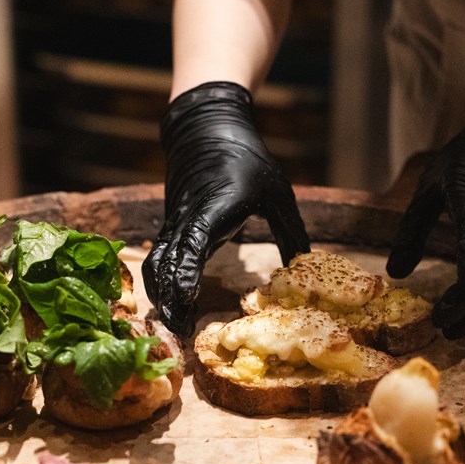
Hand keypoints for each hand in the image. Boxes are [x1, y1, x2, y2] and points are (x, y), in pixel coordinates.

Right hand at [143, 81, 310, 336]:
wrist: (207, 129)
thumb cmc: (246, 158)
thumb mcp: (278, 192)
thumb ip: (291, 230)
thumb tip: (307, 266)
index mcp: (214, 208)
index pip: (192, 246)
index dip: (186, 277)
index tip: (187, 306)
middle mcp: (187, 218)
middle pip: (166, 264)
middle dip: (170, 300)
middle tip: (181, 334)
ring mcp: (175, 222)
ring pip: (157, 263)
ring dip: (162, 295)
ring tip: (174, 325)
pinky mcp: (172, 225)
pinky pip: (160, 256)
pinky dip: (162, 282)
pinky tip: (171, 303)